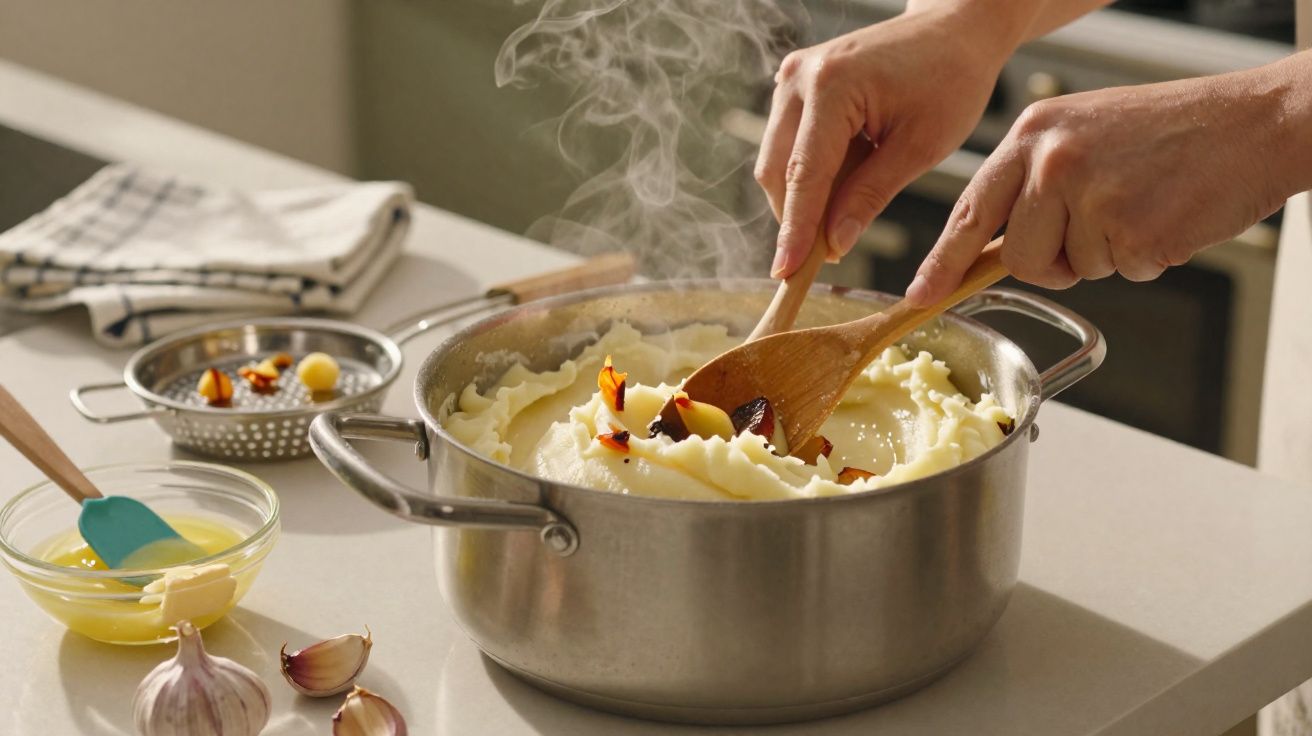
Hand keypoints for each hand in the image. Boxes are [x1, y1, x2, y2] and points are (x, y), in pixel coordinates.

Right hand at [756, 5, 1017, 277]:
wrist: (955, 28)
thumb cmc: (951, 79)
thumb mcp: (920, 146)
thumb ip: (870, 195)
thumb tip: (835, 245)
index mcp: (831, 86)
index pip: (804, 174)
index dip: (795, 230)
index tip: (785, 273)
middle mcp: (799, 78)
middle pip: (777, 171)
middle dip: (797, 218)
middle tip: (827, 257)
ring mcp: (791, 78)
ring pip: (777, 161)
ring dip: (805, 196)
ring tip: (849, 208)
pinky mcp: (795, 86)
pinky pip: (789, 145)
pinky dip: (811, 175)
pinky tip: (847, 179)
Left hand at [906, 61, 1307, 305]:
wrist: (1255, 123)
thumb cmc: (1172, 132)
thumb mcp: (1082, 134)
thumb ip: (1033, 182)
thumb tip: (991, 245)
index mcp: (1033, 133)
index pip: (972, 209)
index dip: (944, 260)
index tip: (921, 295)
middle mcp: (1052, 161)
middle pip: (1021, 257)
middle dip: (1057, 260)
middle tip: (1104, 223)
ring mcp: (1091, 195)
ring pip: (1071, 269)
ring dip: (1107, 255)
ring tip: (1141, 205)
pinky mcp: (1132, 230)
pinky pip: (1121, 273)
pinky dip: (1146, 257)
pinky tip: (1167, 214)